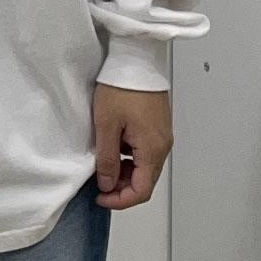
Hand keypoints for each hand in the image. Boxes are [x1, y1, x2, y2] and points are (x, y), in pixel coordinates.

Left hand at [92, 82, 172, 209]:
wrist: (136, 60)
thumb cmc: (120, 89)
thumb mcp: (106, 125)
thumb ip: (107, 159)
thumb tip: (107, 184)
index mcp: (152, 149)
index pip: (142, 191)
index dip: (120, 200)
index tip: (99, 197)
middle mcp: (163, 146)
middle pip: (145, 181)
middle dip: (121, 188)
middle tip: (97, 182)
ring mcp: (162, 136)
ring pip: (145, 167)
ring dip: (124, 173)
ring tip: (102, 164)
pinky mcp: (158, 127)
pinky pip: (145, 152)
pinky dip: (129, 159)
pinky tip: (113, 148)